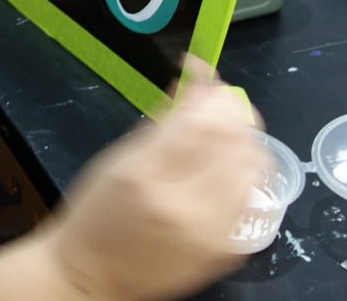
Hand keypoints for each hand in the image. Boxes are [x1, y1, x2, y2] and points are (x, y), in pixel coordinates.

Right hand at [0, 68, 268, 300]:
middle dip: (231, 109)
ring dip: (244, 138)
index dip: (206, 86)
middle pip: (236, 140)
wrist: (93, 276)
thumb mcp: (116, 158)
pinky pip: (252, 196)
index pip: (199, 119)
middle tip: (215, 99)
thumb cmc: (96, 213)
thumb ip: (159, 123)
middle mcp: (184, 206)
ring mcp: (211, 232)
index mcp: (146, 176)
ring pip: (254, 166)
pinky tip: (226, 164)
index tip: (199, 70)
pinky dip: (245, 170)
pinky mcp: (226, 249)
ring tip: (224, 130)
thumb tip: (191, 86)